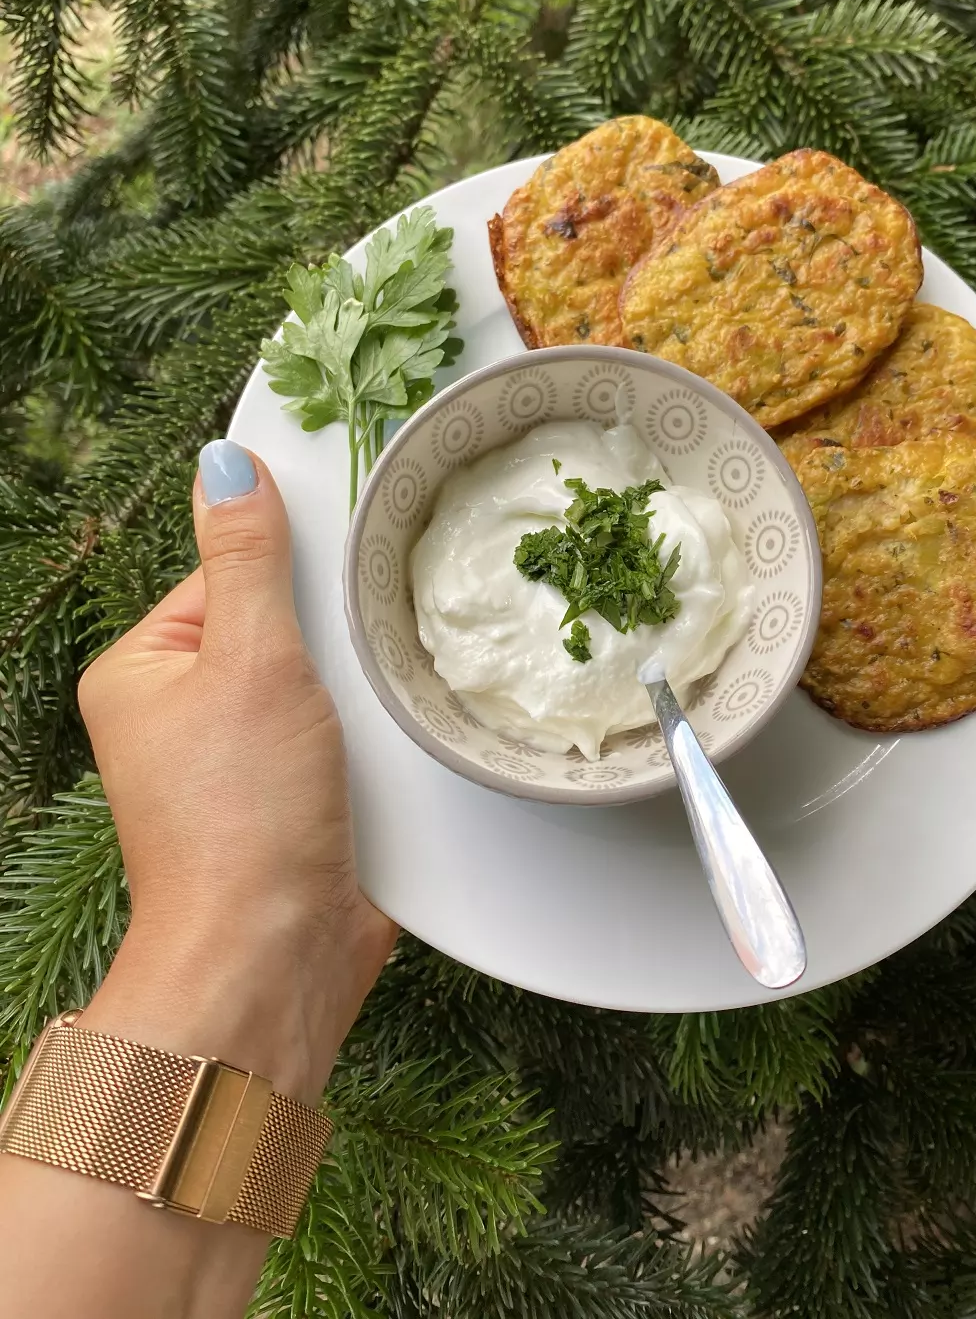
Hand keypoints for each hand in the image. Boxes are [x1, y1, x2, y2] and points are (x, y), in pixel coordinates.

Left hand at [77, 441, 395, 1101]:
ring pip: (321, 686)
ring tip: (366, 720)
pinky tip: (385, 751)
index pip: (226, 573)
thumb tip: (226, 467)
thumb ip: (246, 559)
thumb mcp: (247, 660)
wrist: (274, 957)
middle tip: (348, 669)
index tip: (337, 581)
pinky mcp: (291, 803)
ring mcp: (237, 764)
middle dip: (329, 641)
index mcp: (141, 673)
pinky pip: (341, 740)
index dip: (288, 574)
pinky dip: (370, 740)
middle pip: (280, 628)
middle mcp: (180, 718)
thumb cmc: (240, 817)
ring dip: (358, 694)